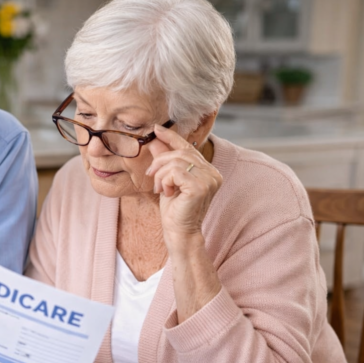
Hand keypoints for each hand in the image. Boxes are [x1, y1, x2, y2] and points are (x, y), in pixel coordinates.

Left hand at [146, 124, 221, 247]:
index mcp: (208, 170)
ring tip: (160, 188)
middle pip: (180, 153)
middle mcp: (213, 172)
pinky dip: (164, 180)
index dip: (171, 137)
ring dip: (160, 174)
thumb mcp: (167, 181)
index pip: (188, 147)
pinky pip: (174, 172)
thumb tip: (155, 140)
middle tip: (150, 175)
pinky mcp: (200, 186)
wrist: (179, 232)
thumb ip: (164, 161)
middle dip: (159, 162)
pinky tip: (166, 193)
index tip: (156, 129)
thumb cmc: (174, 210)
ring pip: (175, 161)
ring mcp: (209, 179)